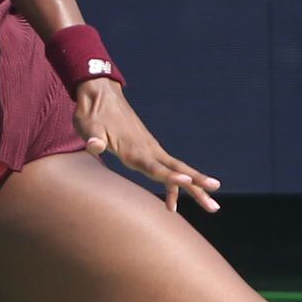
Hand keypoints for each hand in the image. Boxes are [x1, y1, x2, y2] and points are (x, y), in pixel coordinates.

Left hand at [72, 78, 219, 213]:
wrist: (101, 94)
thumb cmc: (92, 113)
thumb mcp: (88, 127)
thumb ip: (93, 139)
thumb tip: (93, 146)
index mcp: (134, 149)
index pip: (155, 167)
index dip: (170, 177)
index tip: (188, 182)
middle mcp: (147, 150)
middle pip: (177, 172)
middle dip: (197, 188)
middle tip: (214, 206)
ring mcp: (150, 149)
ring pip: (177, 171)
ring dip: (194, 188)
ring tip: (212, 206)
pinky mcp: (147, 149)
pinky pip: (165, 169)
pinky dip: (173, 184)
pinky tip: (173, 203)